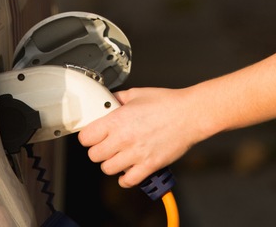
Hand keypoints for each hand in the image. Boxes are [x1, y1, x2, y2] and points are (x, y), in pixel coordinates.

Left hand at [78, 87, 204, 187]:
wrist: (190, 114)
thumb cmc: (167, 103)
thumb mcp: (137, 94)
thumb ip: (118, 99)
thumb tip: (108, 102)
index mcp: (117, 120)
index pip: (86, 137)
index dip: (88, 136)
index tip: (93, 136)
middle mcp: (123, 139)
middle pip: (94, 155)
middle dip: (98, 150)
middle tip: (106, 145)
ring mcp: (135, 154)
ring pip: (107, 169)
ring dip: (111, 163)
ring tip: (119, 156)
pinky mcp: (148, 166)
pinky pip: (127, 181)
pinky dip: (125, 178)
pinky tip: (128, 169)